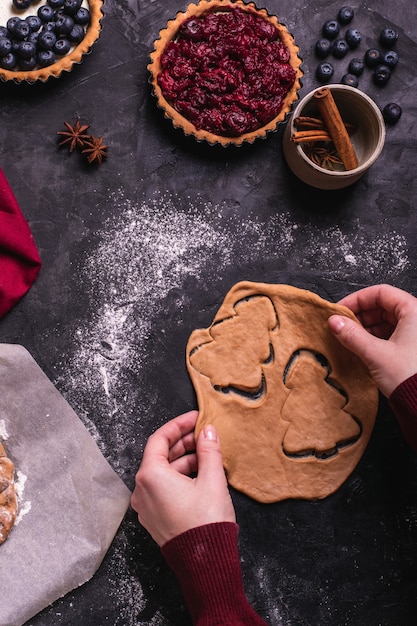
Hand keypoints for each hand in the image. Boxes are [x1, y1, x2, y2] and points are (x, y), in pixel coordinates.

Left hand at [131, 410, 235, 545]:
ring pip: (163, 473)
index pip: (159, 439)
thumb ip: (209, 451)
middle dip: (183, 443)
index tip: (195, 419)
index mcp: (150, 476)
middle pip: (160, 456)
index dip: (178, 425)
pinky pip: (163, 489)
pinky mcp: (155, 518)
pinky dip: (179, 478)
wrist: (205, 564)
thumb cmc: (206, 523)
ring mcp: (146, 506)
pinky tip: (200, 475)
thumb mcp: (212, 480)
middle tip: (204, 434)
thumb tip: (208, 432)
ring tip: (207, 455)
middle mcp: (142, 490)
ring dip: (183, 460)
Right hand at [328, 284, 416, 396]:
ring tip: (348, 338)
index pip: (381, 293)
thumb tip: (334, 322)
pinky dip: (374, 338)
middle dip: (359, 315)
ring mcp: (416, 334)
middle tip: (341, 325)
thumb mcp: (375, 354)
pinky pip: (391, 335)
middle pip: (383, 306)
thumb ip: (351, 335)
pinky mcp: (413, 349)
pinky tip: (361, 347)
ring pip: (386, 321)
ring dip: (365, 328)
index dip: (357, 299)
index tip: (340, 310)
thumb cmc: (410, 378)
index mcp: (414, 311)